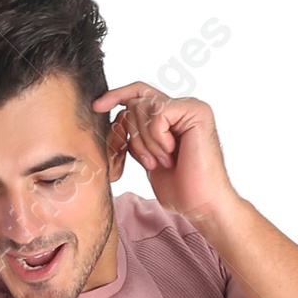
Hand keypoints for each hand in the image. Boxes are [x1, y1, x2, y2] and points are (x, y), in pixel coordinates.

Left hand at [94, 83, 240, 228]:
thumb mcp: (147, 157)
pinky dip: (157, 138)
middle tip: (150, 163)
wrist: (200, 204)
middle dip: (132, 135)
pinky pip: (158, 114)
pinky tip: (171, 153)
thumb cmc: (179, 188)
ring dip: (145, 141)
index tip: (97, 107)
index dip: (116, 96)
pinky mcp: (197, 111)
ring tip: (162, 161)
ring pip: (144, 107)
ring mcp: (190, 107)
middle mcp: (182, 107)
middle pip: (136, 102)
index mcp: (171, 116)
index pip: (138, 93)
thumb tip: (114, 116)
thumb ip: (136, 135)